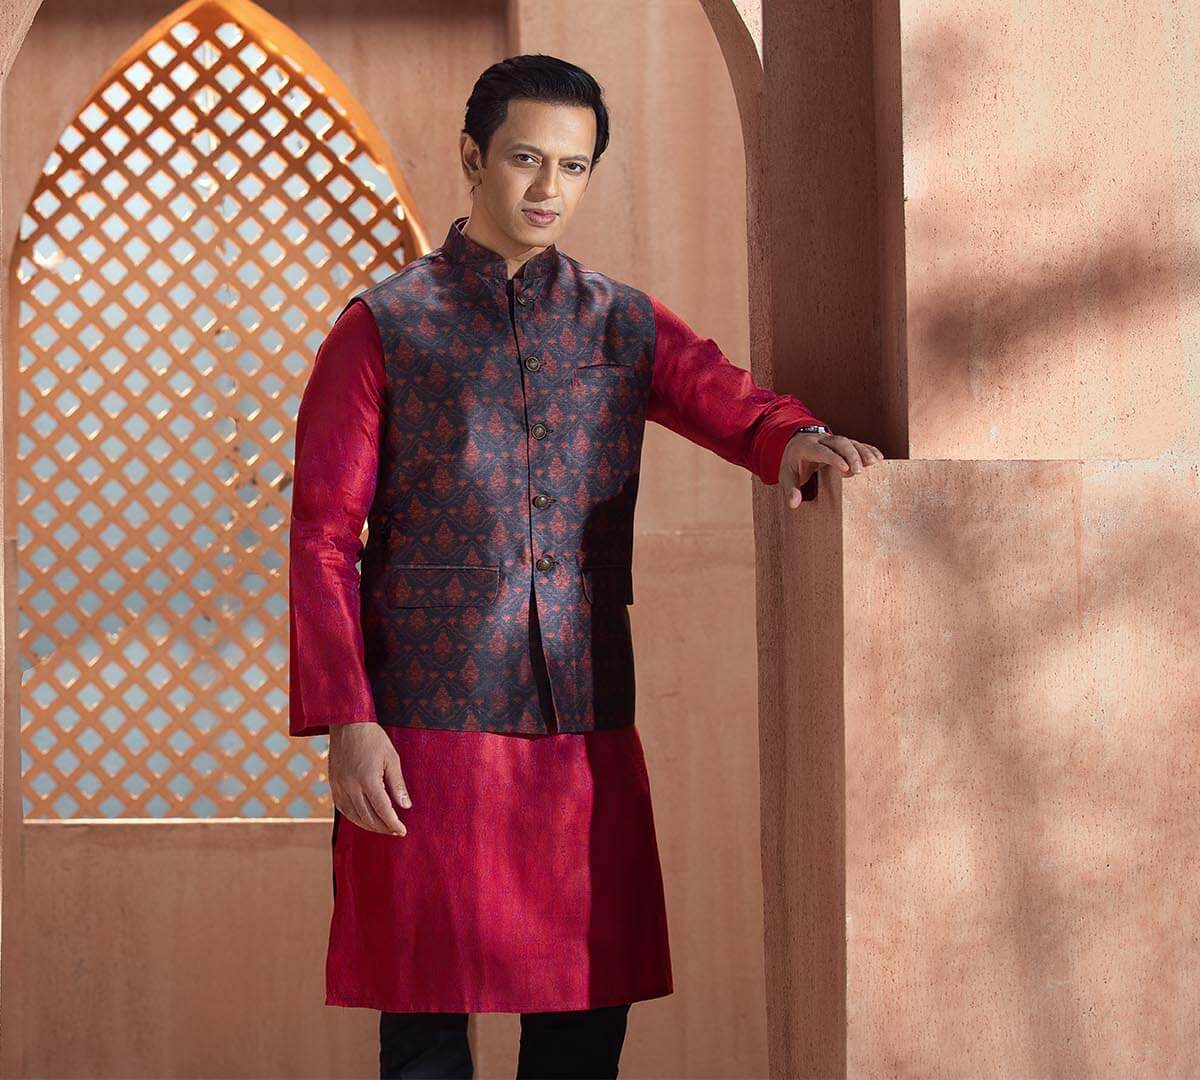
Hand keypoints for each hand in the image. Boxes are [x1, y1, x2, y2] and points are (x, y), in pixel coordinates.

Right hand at [328, 722, 411, 836]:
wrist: (348, 724)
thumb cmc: (373, 739)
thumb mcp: (392, 758)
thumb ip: (398, 784)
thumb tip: (405, 806)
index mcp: (368, 780)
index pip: (382, 810)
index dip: (393, 823)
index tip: (402, 831)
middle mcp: (351, 786)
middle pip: (368, 817)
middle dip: (383, 827)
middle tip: (395, 831)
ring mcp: (339, 786)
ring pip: (354, 816)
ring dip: (369, 826)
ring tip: (382, 828)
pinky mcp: (333, 785)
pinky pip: (343, 808)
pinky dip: (354, 818)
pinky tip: (364, 820)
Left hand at [781, 431, 884, 508]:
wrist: (795, 444)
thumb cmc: (792, 463)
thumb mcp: (786, 476)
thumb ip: (790, 489)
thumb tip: (793, 505)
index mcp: (807, 447)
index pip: (822, 451)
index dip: (834, 458)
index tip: (845, 468)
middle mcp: (822, 440)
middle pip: (840, 442)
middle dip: (851, 455)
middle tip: (859, 471)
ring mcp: (834, 440)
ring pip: (850, 441)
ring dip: (863, 451)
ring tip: (875, 463)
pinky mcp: (843, 443)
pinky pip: (857, 443)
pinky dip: (868, 449)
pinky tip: (879, 458)